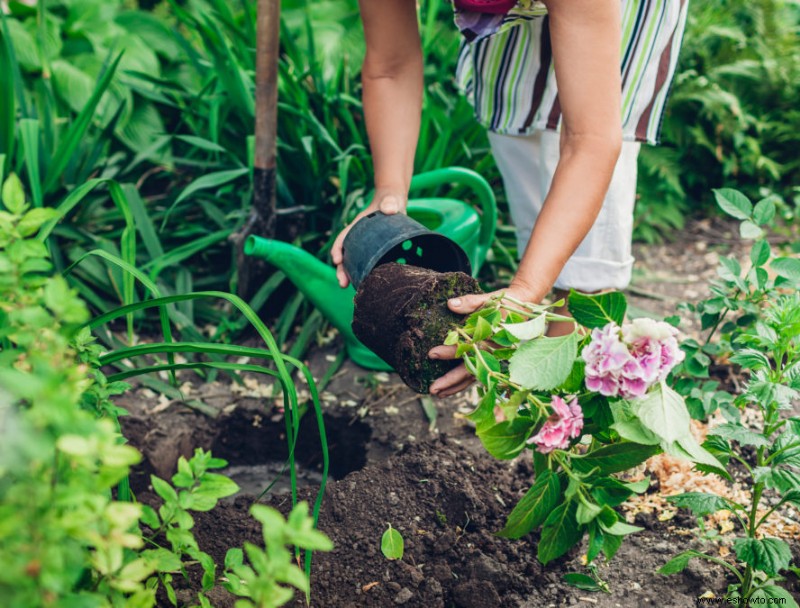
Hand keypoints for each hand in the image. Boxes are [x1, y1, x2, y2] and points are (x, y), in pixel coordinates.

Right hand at [331, 191, 405, 287]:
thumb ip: (390, 202)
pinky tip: (368, 285)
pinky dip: (364, 274)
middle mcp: (358, 238)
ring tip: (351, 288)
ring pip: (354, 263)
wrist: (395, 203)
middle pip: (345, 255)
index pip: (343, 238)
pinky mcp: (375, 252)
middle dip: (341, 270)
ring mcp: (366, 246)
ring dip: (350, 276)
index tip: (337, 260)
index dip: (338, 249)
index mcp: (358, 226)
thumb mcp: (390, 200)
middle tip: (342, 283)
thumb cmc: (391, 200)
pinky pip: (367, 264)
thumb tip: (390, 209)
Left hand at [428, 283, 539, 397]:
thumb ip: (470, 302)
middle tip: (432, 388)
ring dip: (455, 386)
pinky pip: (477, 375)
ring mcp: (493, 358)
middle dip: (450, 380)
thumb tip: (450, 304)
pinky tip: (450, 389)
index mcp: (490, 337)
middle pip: (469, 370)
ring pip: (473, 377)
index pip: (467, 347)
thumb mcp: (489, 300)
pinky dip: (463, 383)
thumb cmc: (505, 303)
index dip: (449, 351)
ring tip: (438, 394)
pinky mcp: (492, 361)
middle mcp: (492, 352)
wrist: (524, 307)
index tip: (432, 353)